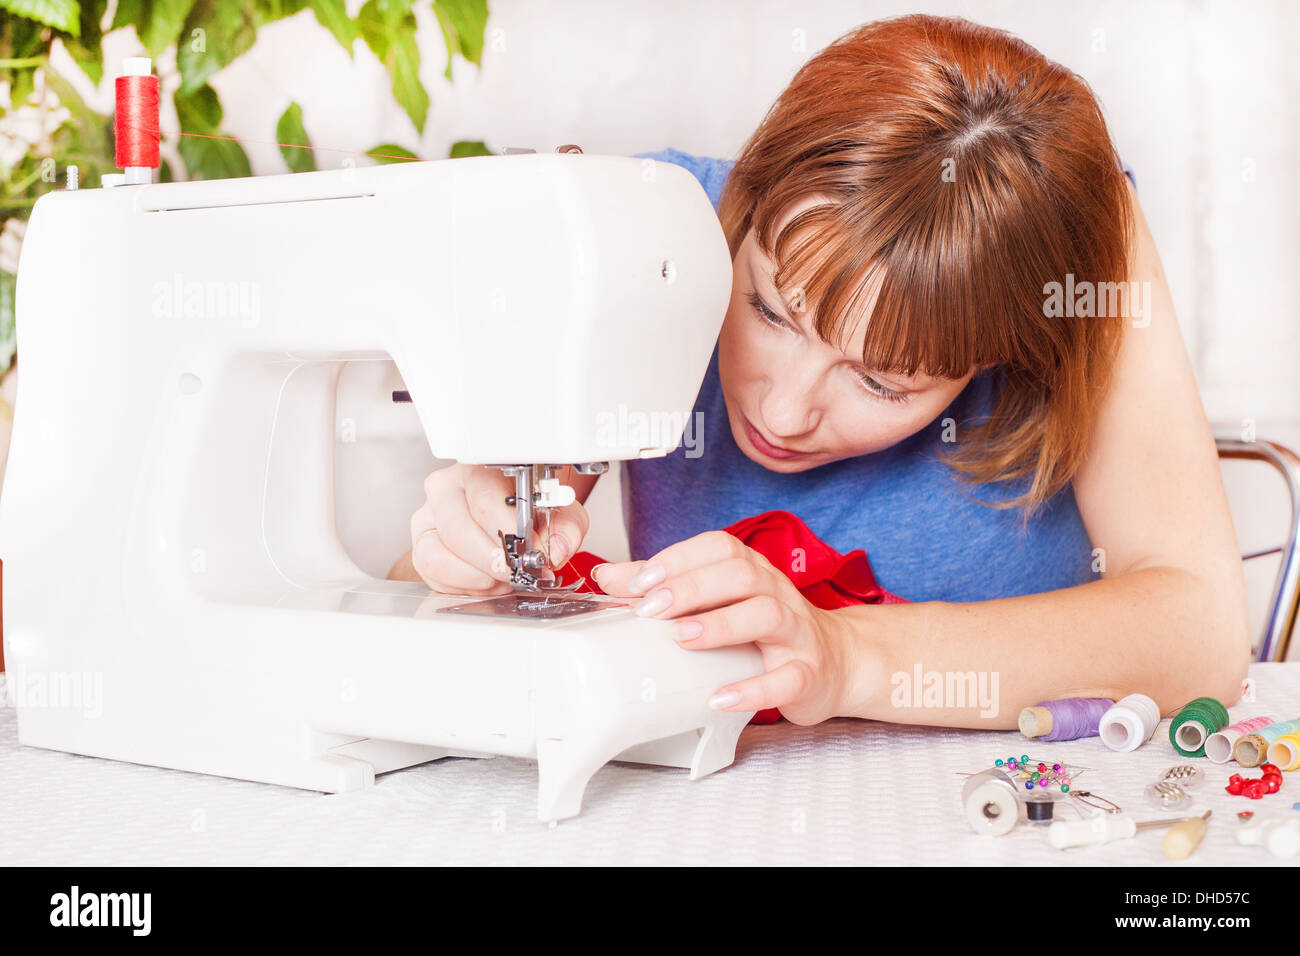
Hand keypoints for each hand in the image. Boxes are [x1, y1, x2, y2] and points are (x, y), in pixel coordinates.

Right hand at [407, 464, 589, 595]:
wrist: (509, 509)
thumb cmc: (526, 505)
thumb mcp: (556, 509)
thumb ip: (565, 526)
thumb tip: (557, 549)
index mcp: (477, 472)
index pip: (486, 501)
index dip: (509, 533)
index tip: (529, 551)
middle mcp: (446, 492)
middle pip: (458, 530)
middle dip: (490, 560)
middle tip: (513, 573)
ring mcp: (428, 521)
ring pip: (436, 555)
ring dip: (473, 577)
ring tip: (500, 580)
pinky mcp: (420, 549)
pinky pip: (431, 575)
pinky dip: (462, 587)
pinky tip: (485, 583)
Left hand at [593, 531, 853, 724]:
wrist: (835, 662)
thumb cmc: (766, 630)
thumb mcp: (718, 602)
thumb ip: (666, 588)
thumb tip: (609, 576)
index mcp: (752, 571)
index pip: (720, 547)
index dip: (679, 559)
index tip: (640, 581)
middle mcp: (777, 593)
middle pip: (741, 574)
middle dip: (692, 588)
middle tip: (651, 609)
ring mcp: (796, 632)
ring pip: (767, 615)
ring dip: (720, 625)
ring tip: (682, 639)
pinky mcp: (808, 673)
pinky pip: (788, 677)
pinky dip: (753, 688)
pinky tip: (719, 696)